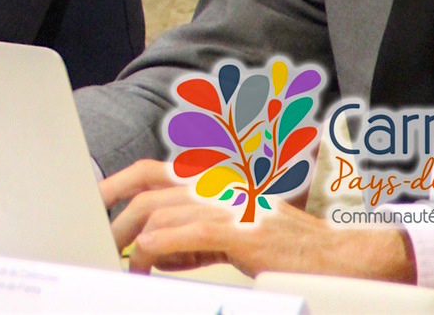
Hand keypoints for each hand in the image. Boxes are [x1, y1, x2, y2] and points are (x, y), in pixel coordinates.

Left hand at [102, 159, 414, 280]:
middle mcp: (217, 187)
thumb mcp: (234, 237)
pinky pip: (186, 234)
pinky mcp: (240, 232)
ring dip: (133, 240)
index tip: (94, 202)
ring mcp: (229, 206)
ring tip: (123, 263)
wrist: (340, 257)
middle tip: (101, 243)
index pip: (153, 171)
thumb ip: (195, 239)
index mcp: (215, 183)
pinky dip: (159, 248)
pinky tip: (146, 261)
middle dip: (116, 217)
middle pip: (148, 190)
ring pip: (161, 212)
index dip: (117, 182)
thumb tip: (156, 250)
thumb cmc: (290, 250)